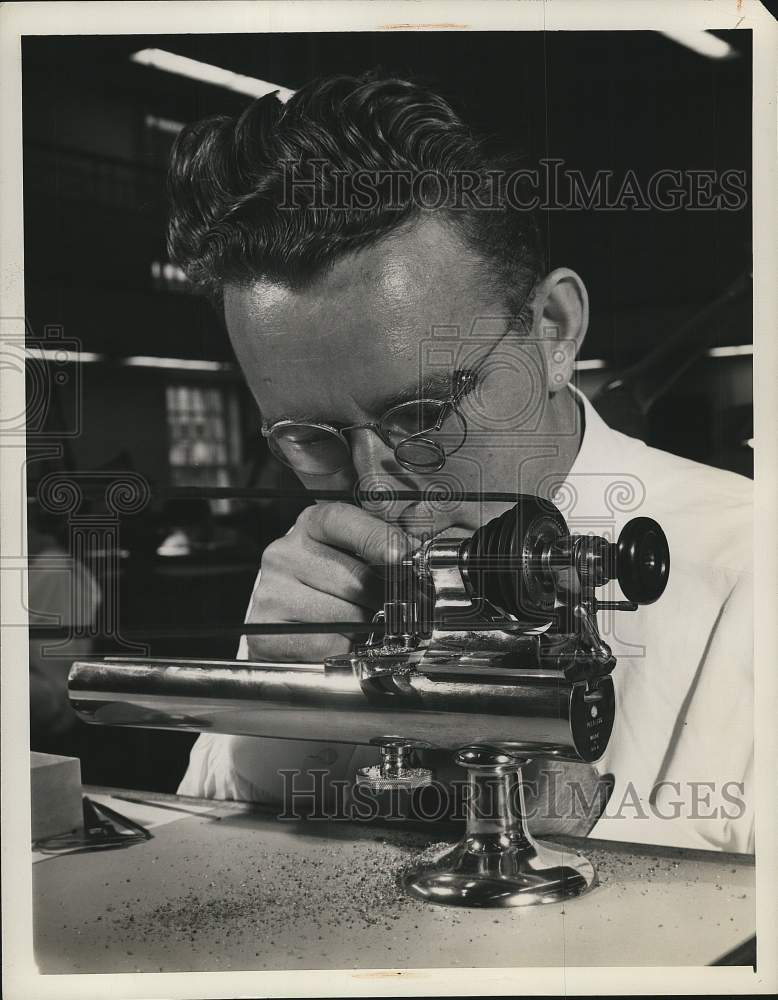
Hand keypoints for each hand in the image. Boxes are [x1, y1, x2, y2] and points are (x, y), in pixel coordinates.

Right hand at [245, 502, 410, 661]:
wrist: (285, 613)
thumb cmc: (328, 578)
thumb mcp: (351, 549)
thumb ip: (382, 545)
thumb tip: (421, 544)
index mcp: (309, 525)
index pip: (343, 522)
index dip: (378, 538)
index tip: (407, 554)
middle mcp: (284, 554)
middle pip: (356, 579)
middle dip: (386, 598)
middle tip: (398, 607)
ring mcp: (272, 593)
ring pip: (347, 617)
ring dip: (366, 627)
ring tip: (361, 622)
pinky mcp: (268, 633)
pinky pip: (329, 645)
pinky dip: (346, 648)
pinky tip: (342, 639)